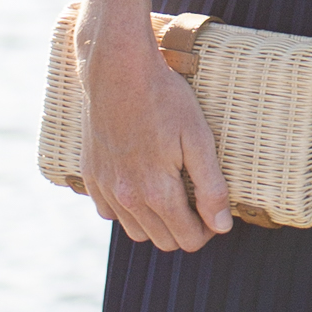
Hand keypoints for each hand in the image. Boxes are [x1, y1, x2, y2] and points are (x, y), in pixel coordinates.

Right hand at [77, 15, 233, 249]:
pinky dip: (127, 210)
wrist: (118, 70)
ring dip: (156, 223)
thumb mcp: (198, 138)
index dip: (207, 230)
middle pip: (162, 241)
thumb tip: (221, 227)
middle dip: (185, 229)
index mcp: (156, 191)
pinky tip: (140, 187)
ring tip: (171, 194)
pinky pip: (109, 212)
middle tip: (197, 203)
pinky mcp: (90, 175)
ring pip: (135, 232)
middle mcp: (127, 197)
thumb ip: (210, 187)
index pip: (187, 238)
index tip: (215, 213)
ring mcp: (105, 187)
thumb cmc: (164, 99)